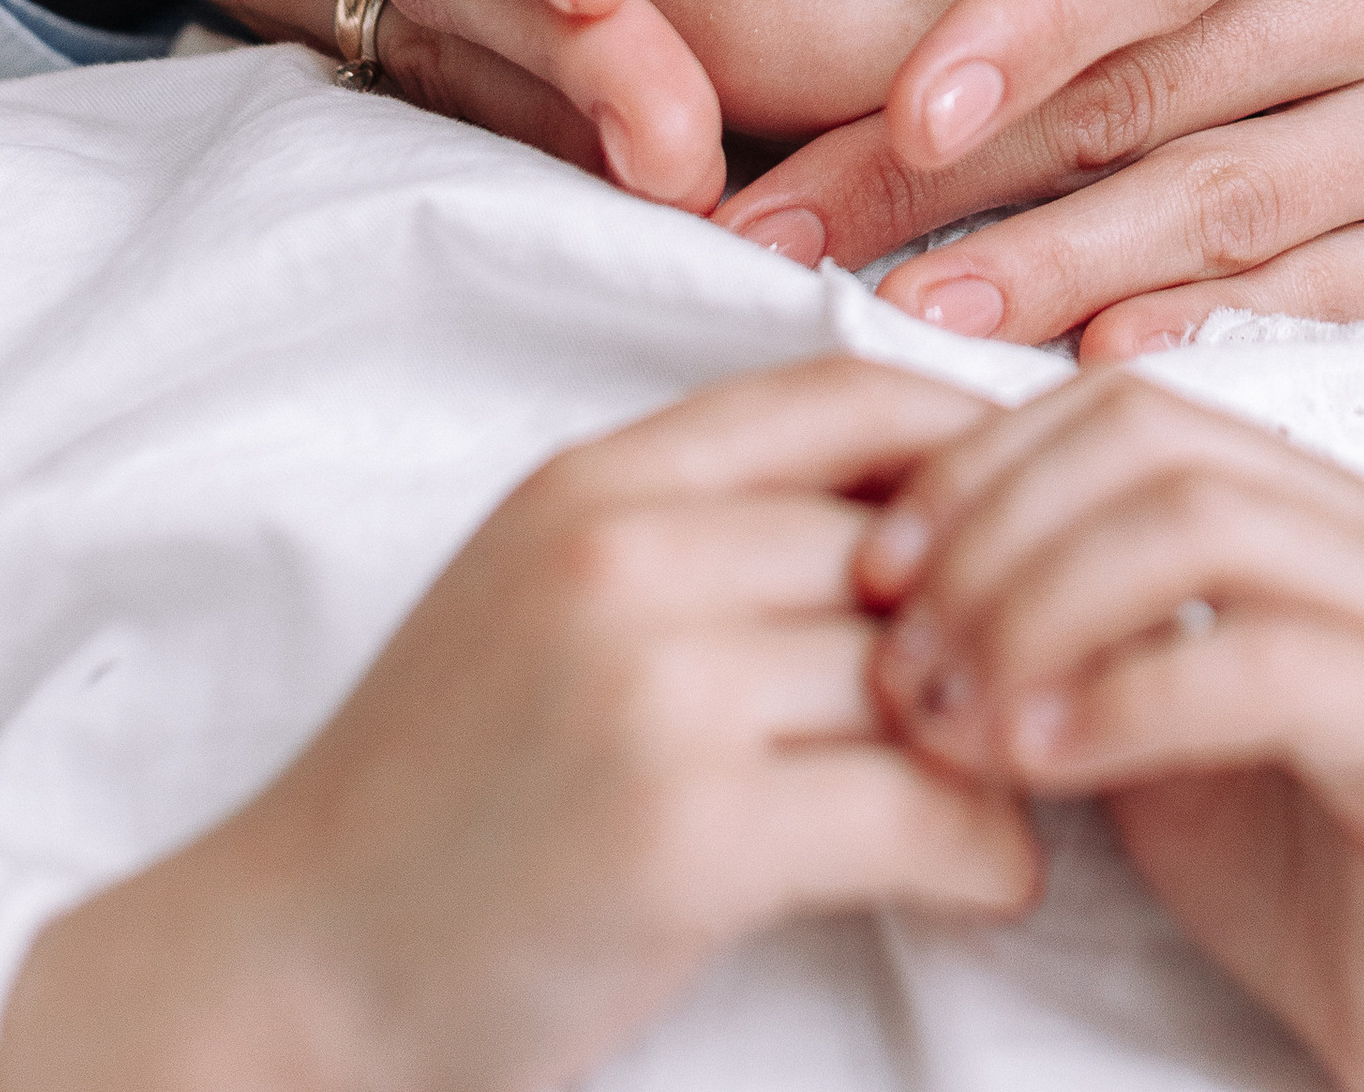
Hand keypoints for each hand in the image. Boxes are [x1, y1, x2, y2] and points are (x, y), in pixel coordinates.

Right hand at [0, 361, 1037, 1091]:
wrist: (289, 971)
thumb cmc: (441, 796)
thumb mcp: (547, 593)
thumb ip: (698, 526)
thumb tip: (917, 500)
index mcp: (600, 480)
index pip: (848, 391)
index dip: (972, 441)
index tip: (1042, 515)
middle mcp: (628, 554)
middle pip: (910, 537)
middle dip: (1005, 612)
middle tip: (1074, 672)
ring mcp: (653, 687)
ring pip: (929, 670)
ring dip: (1013, 741)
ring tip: (1039, 784)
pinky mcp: (684, 835)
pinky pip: (913, 809)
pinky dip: (988, 851)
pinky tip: (996, 878)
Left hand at [723, 0, 1363, 348]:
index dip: (1038, 24)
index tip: (895, 102)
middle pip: (1167, 89)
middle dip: (960, 175)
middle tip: (781, 230)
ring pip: (1220, 215)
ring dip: (1039, 278)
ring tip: (878, 317)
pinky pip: (1306, 303)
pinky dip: (1181, 337)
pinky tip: (1053, 365)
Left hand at [863, 371, 1363, 1091]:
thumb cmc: (1310, 884)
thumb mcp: (1151, 733)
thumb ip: (1067, 643)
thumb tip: (900, 590)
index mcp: (1308, 504)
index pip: (1116, 403)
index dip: (976, 468)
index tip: (869, 571)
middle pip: (1146, 437)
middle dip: (989, 531)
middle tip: (895, 652)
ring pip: (1196, 519)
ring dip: (1036, 607)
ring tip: (951, 713)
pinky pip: (1265, 660)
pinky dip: (1126, 699)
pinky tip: (1037, 763)